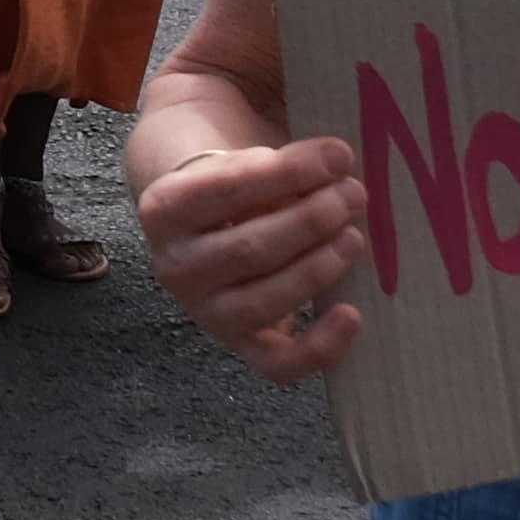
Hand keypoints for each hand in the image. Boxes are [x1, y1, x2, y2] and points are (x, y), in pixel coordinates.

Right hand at [135, 133, 371, 384]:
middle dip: (311, 220)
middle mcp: (175, 266)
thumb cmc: (235, 182)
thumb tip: (337, 164)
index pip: (228, 188)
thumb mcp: (239, 159)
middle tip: (353, 195)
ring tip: (354, 236)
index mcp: (165, 208)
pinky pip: (278, 363)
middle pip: (249, 248)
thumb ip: (278, 162)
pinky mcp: (241, 344)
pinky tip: (352, 314)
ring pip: (264, 301)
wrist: (205, 223)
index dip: (288, 173)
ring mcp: (206, 311)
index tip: (338, 156)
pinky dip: (319, 347)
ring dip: (318, 267)